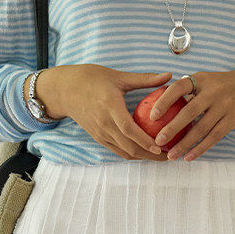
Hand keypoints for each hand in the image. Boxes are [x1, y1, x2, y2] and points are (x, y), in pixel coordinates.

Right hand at [41, 64, 173, 159]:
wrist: (65, 90)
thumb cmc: (91, 78)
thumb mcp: (118, 76)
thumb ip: (144, 79)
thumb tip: (169, 76)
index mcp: (110, 107)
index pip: (129, 130)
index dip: (145, 141)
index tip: (160, 147)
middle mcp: (104, 124)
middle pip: (129, 147)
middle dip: (150, 155)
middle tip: (168, 155)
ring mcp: (100, 133)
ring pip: (124, 152)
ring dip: (143, 157)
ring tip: (160, 157)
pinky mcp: (98, 138)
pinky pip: (118, 150)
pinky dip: (132, 154)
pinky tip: (144, 152)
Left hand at [150, 67, 234, 160]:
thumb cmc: (229, 85)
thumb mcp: (210, 80)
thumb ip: (191, 90)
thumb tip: (164, 101)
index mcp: (202, 79)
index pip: (179, 88)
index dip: (164, 101)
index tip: (152, 115)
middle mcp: (213, 91)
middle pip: (188, 112)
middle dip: (171, 128)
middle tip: (157, 141)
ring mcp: (224, 106)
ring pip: (201, 128)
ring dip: (184, 144)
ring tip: (171, 156)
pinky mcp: (234, 119)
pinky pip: (214, 136)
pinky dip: (200, 148)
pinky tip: (189, 157)